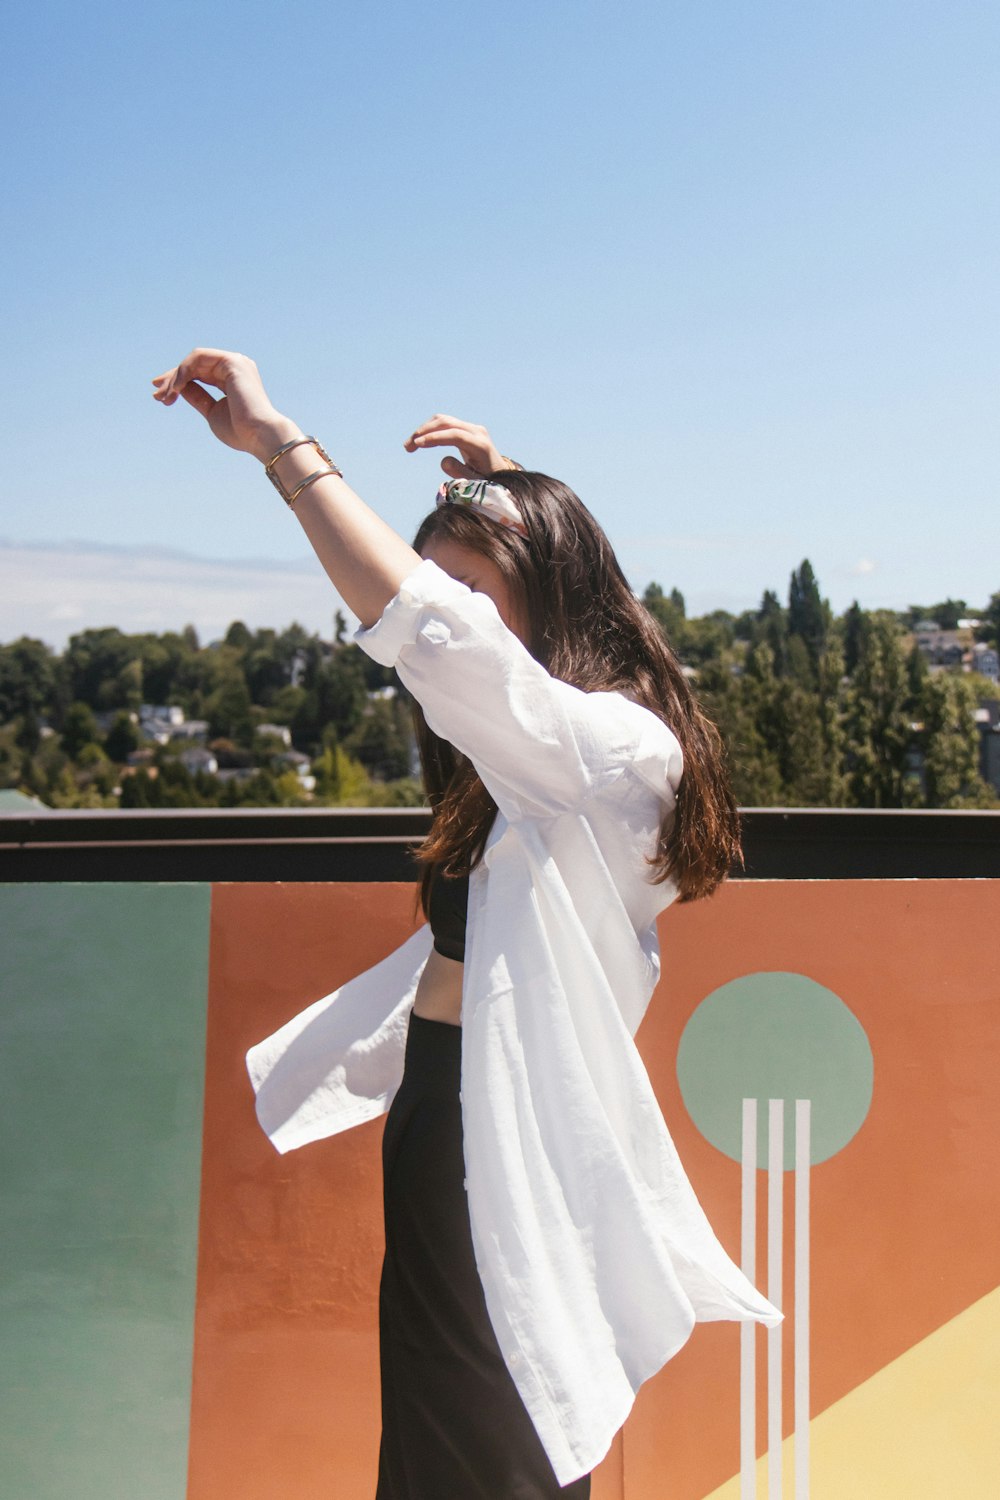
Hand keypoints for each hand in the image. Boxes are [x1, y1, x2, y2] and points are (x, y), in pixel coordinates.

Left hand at [151, 348, 294, 461]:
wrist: (260, 436)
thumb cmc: (241, 432)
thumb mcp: (211, 412)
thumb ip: (197, 397)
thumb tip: (179, 387)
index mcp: (232, 379)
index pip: (199, 374)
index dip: (177, 382)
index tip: (160, 395)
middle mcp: (235, 367)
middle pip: (194, 365)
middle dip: (172, 378)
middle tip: (156, 393)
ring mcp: (234, 362)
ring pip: (194, 360)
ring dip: (176, 377)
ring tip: (166, 395)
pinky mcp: (231, 361)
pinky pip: (198, 358)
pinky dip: (183, 371)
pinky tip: (176, 388)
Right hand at [403, 414, 514, 479]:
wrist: (500, 475)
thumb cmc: (489, 483)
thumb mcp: (476, 483)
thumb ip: (460, 473)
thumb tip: (444, 460)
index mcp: (480, 445)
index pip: (455, 435)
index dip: (435, 438)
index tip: (418, 445)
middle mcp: (477, 432)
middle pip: (447, 423)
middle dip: (425, 432)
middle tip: (408, 447)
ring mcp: (472, 428)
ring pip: (444, 421)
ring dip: (424, 430)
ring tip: (409, 446)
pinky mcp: (466, 429)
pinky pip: (445, 425)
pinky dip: (430, 431)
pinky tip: (420, 442)